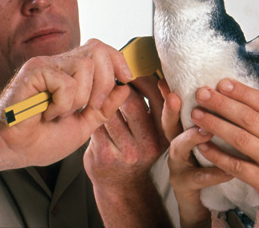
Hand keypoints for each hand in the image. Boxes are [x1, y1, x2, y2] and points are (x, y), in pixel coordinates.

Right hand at [0, 38, 132, 169]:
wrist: (11, 149)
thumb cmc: (41, 139)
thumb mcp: (84, 125)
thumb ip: (104, 107)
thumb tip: (125, 87)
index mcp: (72, 72)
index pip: (102, 49)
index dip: (119, 61)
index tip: (127, 79)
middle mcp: (60, 63)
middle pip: (99, 50)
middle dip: (104, 82)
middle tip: (89, 107)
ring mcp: (46, 64)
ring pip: (85, 67)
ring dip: (80, 98)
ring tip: (61, 113)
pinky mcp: (34, 71)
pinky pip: (66, 82)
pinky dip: (62, 104)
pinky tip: (47, 113)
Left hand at [84, 75, 171, 226]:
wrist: (123, 186)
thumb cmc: (138, 151)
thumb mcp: (157, 134)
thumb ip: (157, 109)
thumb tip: (150, 72)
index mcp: (164, 136)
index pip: (162, 104)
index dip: (152, 85)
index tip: (141, 74)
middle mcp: (149, 145)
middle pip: (132, 103)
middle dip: (122, 86)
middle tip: (116, 78)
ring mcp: (126, 152)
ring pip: (110, 111)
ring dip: (105, 99)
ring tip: (103, 94)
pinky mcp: (104, 155)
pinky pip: (96, 123)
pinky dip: (94, 113)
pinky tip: (94, 111)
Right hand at [161, 80, 232, 227]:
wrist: (200, 201)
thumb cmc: (203, 163)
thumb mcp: (202, 137)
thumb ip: (202, 115)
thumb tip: (204, 88)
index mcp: (181, 131)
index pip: (172, 109)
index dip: (168, 95)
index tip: (166, 82)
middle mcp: (175, 146)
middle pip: (168, 126)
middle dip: (169, 111)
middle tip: (175, 98)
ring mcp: (177, 166)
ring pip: (178, 149)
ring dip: (191, 138)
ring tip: (207, 130)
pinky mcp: (185, 186)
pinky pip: (199, 179)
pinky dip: (215, 173)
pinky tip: (229, 170)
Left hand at [190, 79, 258, 227]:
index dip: (242, 92)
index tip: (223, 83)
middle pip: (248, 117)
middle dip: (222, 103)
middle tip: (202, 93)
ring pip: (240, 138)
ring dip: (216, 125)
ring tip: (197, 115)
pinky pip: (237, 166)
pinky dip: (219, 156)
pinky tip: (204, 147)